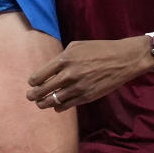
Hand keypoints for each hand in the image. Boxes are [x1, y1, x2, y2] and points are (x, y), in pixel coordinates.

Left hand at [28, 37, 153, 109]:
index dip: (33, 82)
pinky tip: (57, 104)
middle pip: (42, 91)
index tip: (33, 83)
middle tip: (30, 96)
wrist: (123, 59)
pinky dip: (58, 107)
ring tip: (41, 103)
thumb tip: (48, 69)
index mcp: (64, 60)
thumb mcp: (76, 46)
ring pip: (52, 101)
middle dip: (33, 95)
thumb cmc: (99, 50)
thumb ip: (61, 58)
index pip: (38, 76)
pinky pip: (65, 106)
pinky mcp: (86, 97)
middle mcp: (69, 74)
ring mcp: (77, 88)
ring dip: (43, 103)